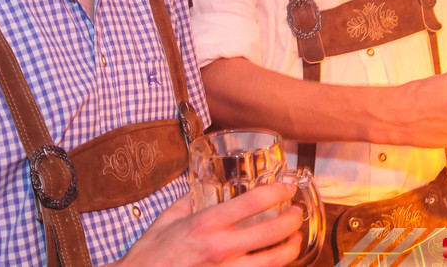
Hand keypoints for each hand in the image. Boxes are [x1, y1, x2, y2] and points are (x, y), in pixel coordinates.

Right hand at [116, 184, 301, 266]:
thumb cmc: (149, 255)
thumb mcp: (166, 220)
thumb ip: (187, 202)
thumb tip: (200, 188)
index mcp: (206, 224)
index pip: (253, 202)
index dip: (276, 192)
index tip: (285, 188)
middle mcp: (221, 248)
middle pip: (272, 233)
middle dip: (292, 221)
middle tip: (297, 213)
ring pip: (273, 262)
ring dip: (290, 249)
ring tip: (295, 240)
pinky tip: (273, 262)